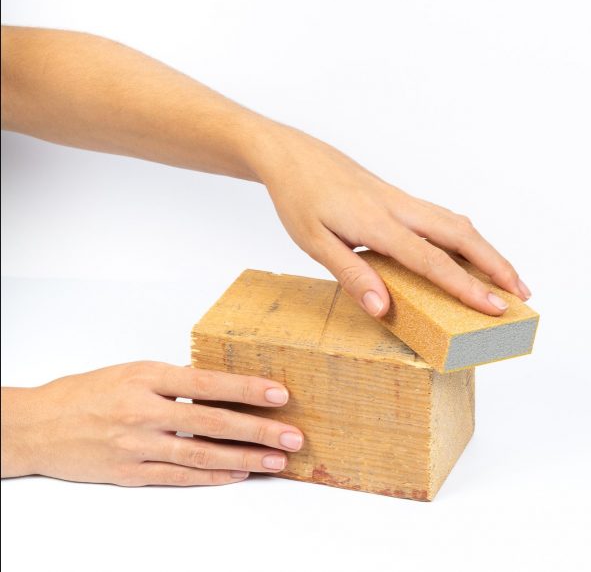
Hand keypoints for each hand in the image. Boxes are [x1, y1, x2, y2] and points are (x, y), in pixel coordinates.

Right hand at [1, 361, 302, 485]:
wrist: (39, 425)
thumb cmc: (87, 392)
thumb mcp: (131, 372)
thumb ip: (173, 381)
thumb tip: (218, 388)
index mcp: (147, 377)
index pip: (207, 382)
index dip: (246, 389)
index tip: (279, 394)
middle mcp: (144, 411)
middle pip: (212, 422)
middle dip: (258, 431)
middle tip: (292, 438)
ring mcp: (137, 446)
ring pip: (201, 455)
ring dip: (244, 459)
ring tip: (276, 462)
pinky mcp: (130, 473)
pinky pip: (179, 477)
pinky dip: (212, 477)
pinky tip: (238, 474)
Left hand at [258, 125, 530, 316]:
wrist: (292, 155)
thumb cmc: (299, 197)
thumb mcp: (314, 242)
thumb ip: (351, 274)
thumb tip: (383, 309)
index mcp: (377, 224)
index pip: (432, 261)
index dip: (466, 287)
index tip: (495, 307)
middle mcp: (397, 208)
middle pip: (461, 235)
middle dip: (495, 264)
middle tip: (521, 292)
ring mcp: (399, 199)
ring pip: (454, 223)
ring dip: (484, 249)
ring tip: (503, 276)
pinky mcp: (396, 197)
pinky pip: (439, 217)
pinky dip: (463, 237)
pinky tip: (464, 251)